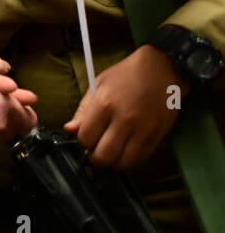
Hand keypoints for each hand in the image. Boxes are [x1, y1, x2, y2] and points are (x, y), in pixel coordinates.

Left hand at [64, 45, 181, 168]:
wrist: (162, 69)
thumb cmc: (127, 75)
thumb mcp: (98, 85)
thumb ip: (83, 110)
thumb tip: (70, 129)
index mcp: (105, 104)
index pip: (86, 138)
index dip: (83, 141)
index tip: (86, 136)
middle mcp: (124, 120)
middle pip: (103, 155)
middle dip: (95, 157)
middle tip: (96, 149)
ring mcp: (143, 130)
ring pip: (123, 162)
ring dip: (113, 162)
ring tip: (111, 152)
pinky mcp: (158, 136)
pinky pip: (141, 159)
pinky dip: (130, 160)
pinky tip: (125, 151)